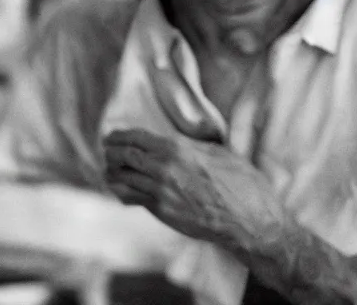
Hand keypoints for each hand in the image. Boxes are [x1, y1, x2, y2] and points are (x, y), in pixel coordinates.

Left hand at [103, 128, 287, 254]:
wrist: (250, 220)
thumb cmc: (241, 183)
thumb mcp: (218, 152)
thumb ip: (193, 145)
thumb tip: (180, 139)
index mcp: (178, 148)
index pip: (138, 138)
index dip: (121, 136)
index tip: (112, 135)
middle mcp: (165, 169)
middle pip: (126, 156)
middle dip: (112, 151)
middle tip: (106, 149)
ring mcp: (162, 193)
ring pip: (125, 179)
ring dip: (113, 172)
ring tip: (109, 169)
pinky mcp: (164, 213)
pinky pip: (135, 199)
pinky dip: (123, 192)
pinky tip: (120, 190)